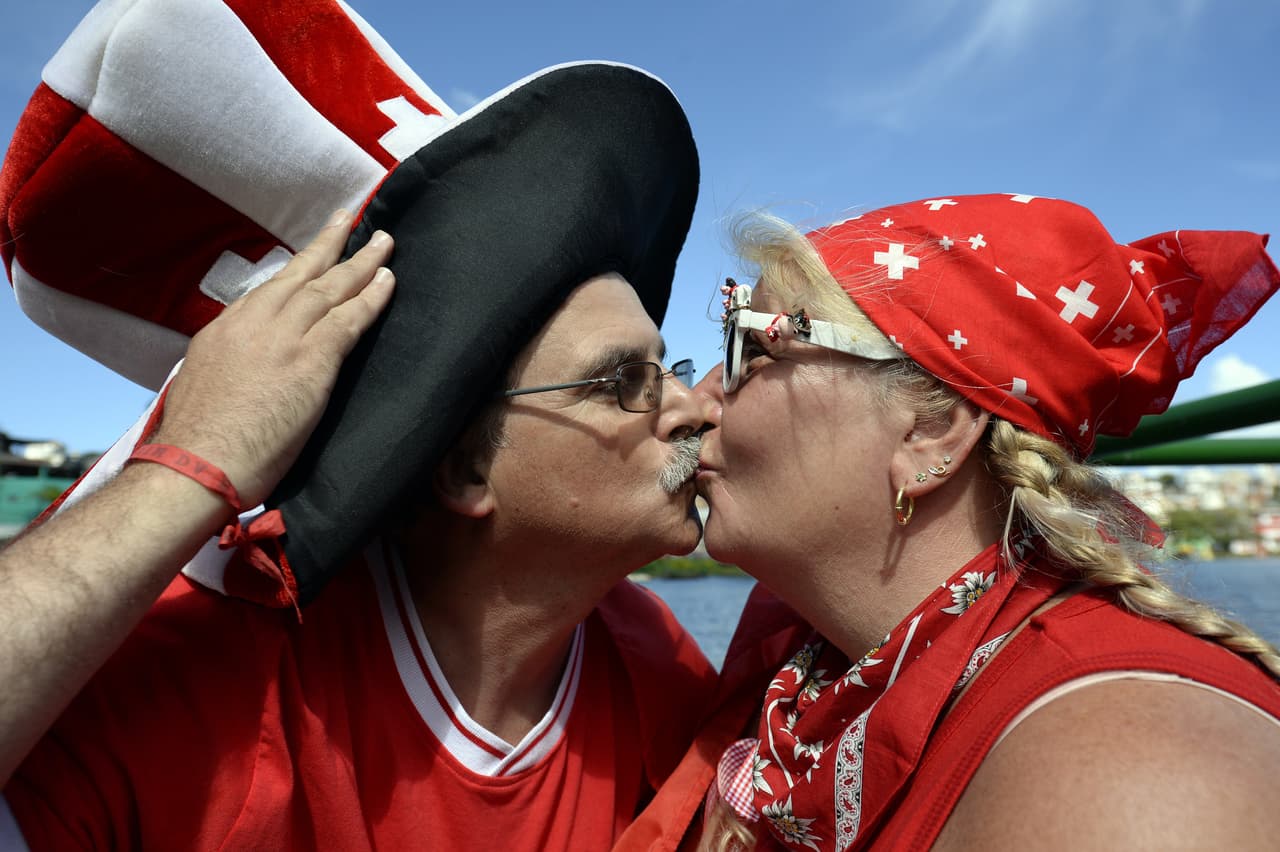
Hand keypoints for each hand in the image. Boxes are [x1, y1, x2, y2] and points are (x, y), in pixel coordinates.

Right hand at [152, 210, 394, 507]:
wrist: (195, 465)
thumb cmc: (195, 442)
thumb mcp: (198, 386)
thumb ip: (225, 367)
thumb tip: (237, 372)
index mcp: (224, 330)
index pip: (269, 291)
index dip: (296, 271)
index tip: (312, 256)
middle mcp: (254, 322)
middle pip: (301, 274)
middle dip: (329, 244)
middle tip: (350, 218)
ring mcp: (284, 337)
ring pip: (330, 287)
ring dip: (362, 262)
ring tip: (384, 242)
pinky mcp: (311, 359)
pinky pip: (350, 319)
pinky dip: (372, 297)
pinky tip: (389, 281)